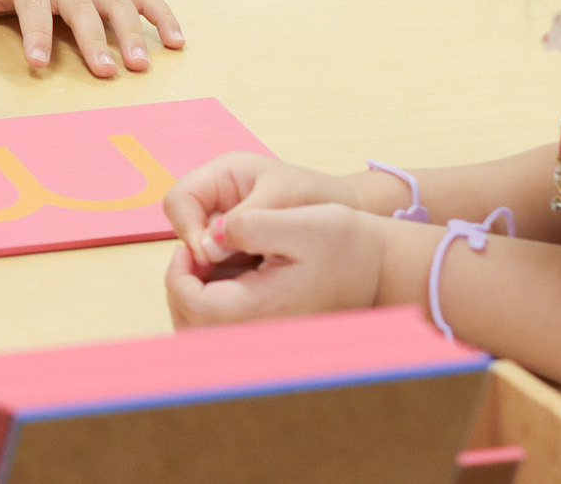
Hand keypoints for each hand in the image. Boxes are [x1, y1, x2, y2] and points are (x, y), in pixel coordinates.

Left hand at [0, 0, 182, 74]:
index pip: (33, 5)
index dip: (36, 33)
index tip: (37, 63)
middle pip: (81, 8)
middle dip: (93, 39)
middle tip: (105, 72)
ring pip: (117, 3)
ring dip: (132, 33)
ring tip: (140, 66)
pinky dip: (163, 17)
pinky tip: (177, 43)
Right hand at [162, 151, 363, 269]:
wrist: (353, 213)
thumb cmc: (320, 198)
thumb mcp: (281, 204)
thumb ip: (245, 222)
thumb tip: (206, 250)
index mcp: (223, 173)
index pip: (179, 199)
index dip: (186, 227)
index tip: (207, 256)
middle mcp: (218, 193)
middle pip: (182, 222)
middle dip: (198, 246)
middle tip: (220, 269)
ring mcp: (226, 216)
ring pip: (198, 242)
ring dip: (212, 260)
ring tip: (241, 272)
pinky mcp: (238, 239)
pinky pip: (217, 256)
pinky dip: (226, 269)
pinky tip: (247, 278)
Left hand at [164, 203, 387, 326]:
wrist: (382, 267)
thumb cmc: (344, 242)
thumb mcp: (300, 220)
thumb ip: (250, 224)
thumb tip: (211, 235)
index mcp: (262, 309)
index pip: (193, 306)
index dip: (178, 272)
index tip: (191, 245)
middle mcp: (263, 335)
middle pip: (191, 328)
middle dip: (180, 286)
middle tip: (194, 253)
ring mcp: (268, 341)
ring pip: (204, 334)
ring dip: (194, 295)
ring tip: (211, 260)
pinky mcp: (272, 337)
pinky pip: (224, 331)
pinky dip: (212, 303)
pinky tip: (228, 272)